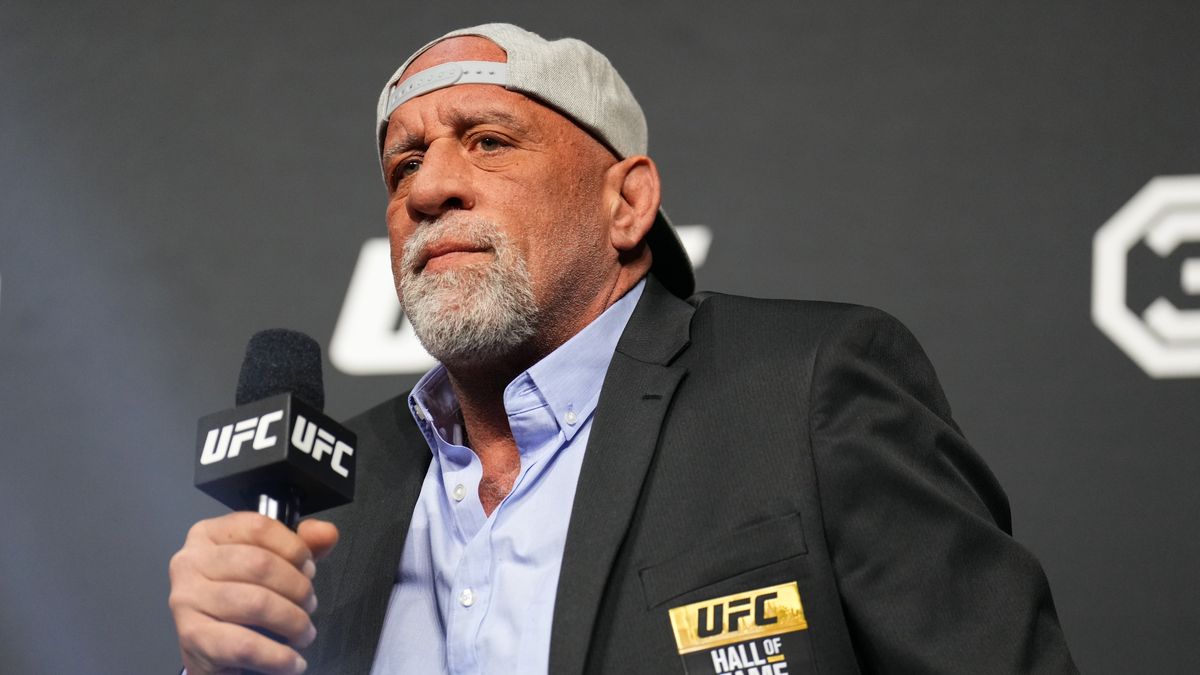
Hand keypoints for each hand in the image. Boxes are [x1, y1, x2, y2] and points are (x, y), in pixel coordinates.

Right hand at [168, 513, 338, 674]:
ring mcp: (186, 600)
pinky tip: (293, 661)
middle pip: (259, 564)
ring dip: (293, 621)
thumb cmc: (242, 598)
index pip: (258, 527)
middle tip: (309, 605)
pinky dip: (278, 657)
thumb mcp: (275, 564)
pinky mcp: (191, 637)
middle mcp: (189, 562)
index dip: (294, 548)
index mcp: (208, 535)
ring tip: (304, 632)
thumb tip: (327, 533)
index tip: (309, 568)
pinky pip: (245, 645)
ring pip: (256, 603)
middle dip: (298, 587)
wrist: (211, 650)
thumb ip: (302, 545)